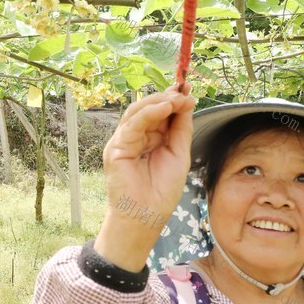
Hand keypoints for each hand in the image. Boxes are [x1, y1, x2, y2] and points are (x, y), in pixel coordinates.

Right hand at [94, 86, 195, 270]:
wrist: (148, 215)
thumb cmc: (162, 190)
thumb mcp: (179, 154)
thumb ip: (181, 128)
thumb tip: (187, 102)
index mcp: (150, 138)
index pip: (159, 113)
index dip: (172, 100)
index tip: (187, 89)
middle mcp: (135, 137)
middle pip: (148, 108)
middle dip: (166, 98)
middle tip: (183, 91)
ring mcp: (124, 141)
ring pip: (137, 112)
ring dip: (158, 102)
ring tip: (176, 98)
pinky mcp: (116, 148)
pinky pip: (131, 124)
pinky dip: (148, 113)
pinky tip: (164, 108)